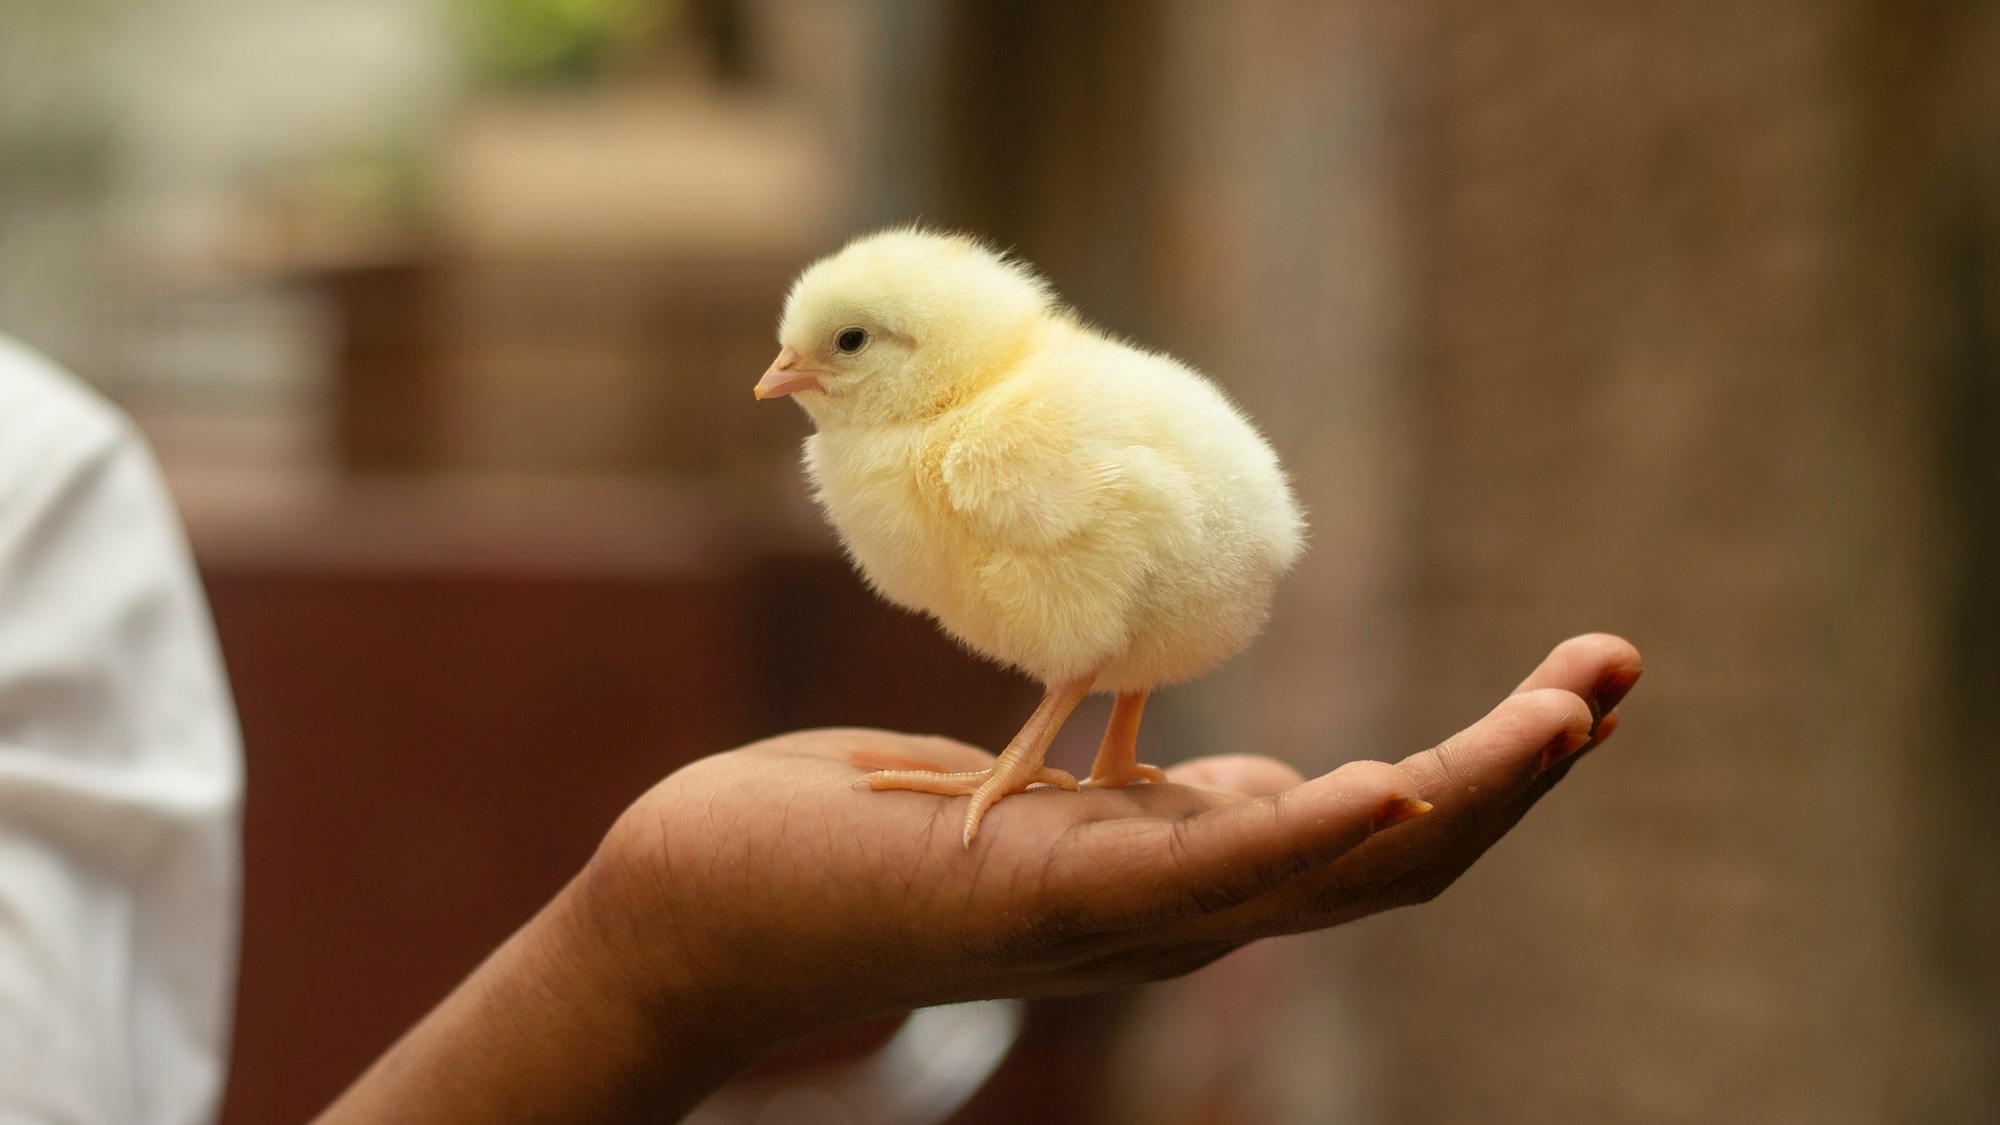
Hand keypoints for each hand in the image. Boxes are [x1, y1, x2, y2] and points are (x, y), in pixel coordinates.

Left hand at [318, 633, 1640, 1122]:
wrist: (705, 904)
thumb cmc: (868, 839)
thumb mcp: (1062, 809)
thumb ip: (1177, 808)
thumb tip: (1289, 781)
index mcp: (1188, 880)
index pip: (1382, 841)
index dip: (1495, 774)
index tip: (1582, 685)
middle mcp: (1178, 915)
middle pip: (1393, 862)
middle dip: (1518, 773)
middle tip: (1617, 672)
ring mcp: (1115, 920)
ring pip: (1323, 870)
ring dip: (1455, 795)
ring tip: (1563, 713)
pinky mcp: (1034, 902)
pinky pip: (1191, 877)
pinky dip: (1299, 837)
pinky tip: (1379, 785)